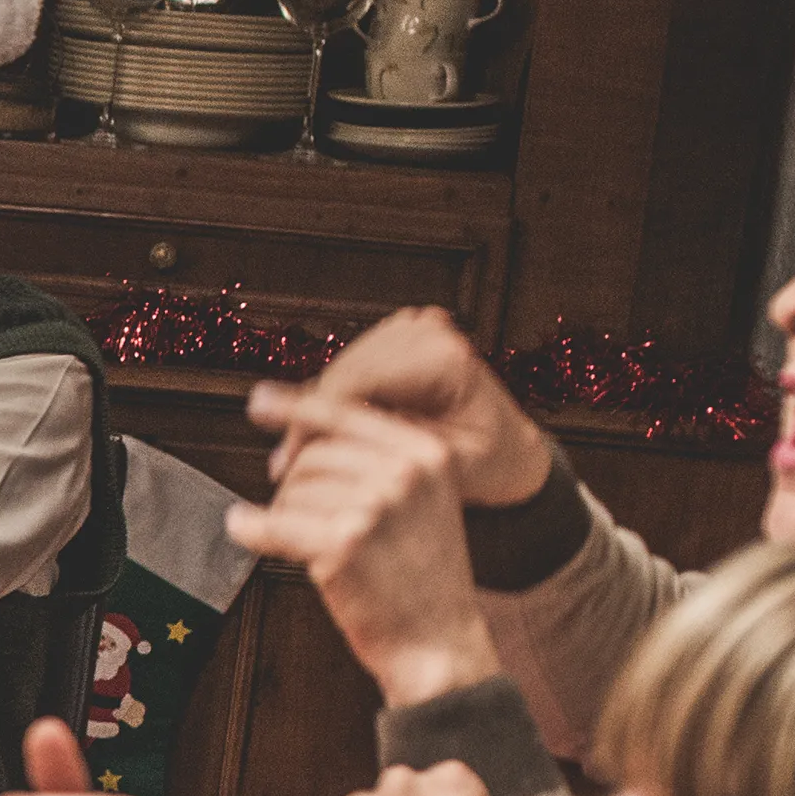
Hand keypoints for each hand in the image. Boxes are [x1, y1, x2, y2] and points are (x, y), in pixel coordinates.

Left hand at [227, 402, 499, 707]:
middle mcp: (405, 471)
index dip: (295, 408)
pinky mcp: (342, 544)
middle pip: (312, 456)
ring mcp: (375, 505)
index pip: (347, 415)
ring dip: (288, 517)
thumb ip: (380, 462)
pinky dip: (251, 530)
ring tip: (318, 549)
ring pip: (291, 491)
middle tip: (312, 524)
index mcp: (427, 453)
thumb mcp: (422, 502)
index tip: (258, 401)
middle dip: (297, 488)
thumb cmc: (422, 579)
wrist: (438, 645)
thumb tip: (304, 430)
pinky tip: (243, 529)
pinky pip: (272, 524)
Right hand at [248, 306, 562, 512]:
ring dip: (316, 412)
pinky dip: (332, 402)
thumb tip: (308, 448)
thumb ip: (374, 448)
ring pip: (339, 370)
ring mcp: (414, 328)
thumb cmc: (488, 463)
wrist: (510, 450)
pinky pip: (348, 368)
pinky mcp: (399, 335)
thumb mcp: (433, 465)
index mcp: (446, 358)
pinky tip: (323, 433)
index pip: (356, 382)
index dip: (313, 422)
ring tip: (298, 455)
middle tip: (285, 467)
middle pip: (342, 373)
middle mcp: (429, 332)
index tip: (287, 462)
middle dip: (309, 421)